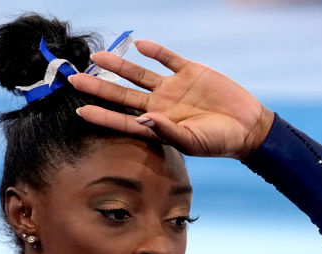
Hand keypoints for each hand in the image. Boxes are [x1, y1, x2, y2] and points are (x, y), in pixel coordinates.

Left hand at [69, 40, 273, 159]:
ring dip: (119, 66)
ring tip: (98, 56)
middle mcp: (160, 105)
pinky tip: (139, 45)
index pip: (122, 120)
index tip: (79, 111)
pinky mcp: (190, 71)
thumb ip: (167, 131)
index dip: (101, 116)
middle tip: (74, 80)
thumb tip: (144, 119)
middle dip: (99, 87)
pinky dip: (155, 51)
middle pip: (122, 94)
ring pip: (139, 74)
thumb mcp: (192, 141)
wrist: (247, 127)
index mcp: (157, 125)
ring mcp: (173, 87)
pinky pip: (168, 58)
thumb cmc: (218, 142)